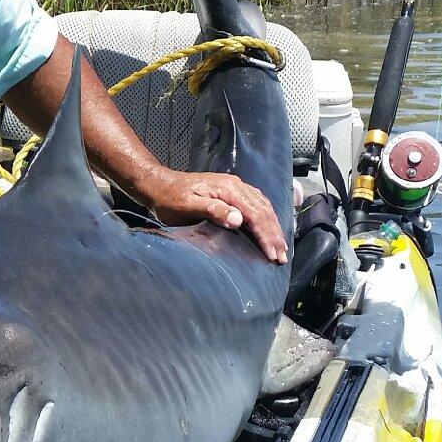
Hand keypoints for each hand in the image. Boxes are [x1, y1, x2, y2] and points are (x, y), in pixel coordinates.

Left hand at [138, 164, 288, 263]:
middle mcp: (236, 185)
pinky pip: (257, 202)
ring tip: (280, 247)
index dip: (265, 235)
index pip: (255, 214)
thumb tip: (239, 219)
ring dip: (273, 227)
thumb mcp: (188, 206)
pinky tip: (269, 227)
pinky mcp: (232, 190)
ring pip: (263, 206)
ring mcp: (235, 186)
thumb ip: (213, 210)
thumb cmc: (170, 199)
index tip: (273, 254)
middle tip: (282, 256)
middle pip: (263, 210)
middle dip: (274, 234)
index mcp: (228, 189)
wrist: (159, 184)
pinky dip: (267, 217)